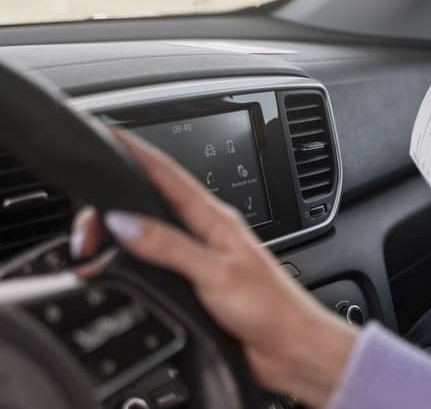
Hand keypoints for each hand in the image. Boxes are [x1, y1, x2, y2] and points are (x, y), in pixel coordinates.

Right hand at [70, 129, 355, 407]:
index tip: (110, 135)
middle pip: (152, 204)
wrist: (292, 348)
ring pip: (152, 233)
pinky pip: (158, 263)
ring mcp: (202, 259)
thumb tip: (124, 221)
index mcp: (216, 219)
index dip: (137, 153)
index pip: (169, 175)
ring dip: (123, 233)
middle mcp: (208, 234)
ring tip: (95, 241)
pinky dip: (134, 261)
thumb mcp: (216, 272)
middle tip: (86, 226)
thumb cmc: (271, 308)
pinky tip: (123, 266)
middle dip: (115, 204)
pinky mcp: (198, 285)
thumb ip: (169, 246)